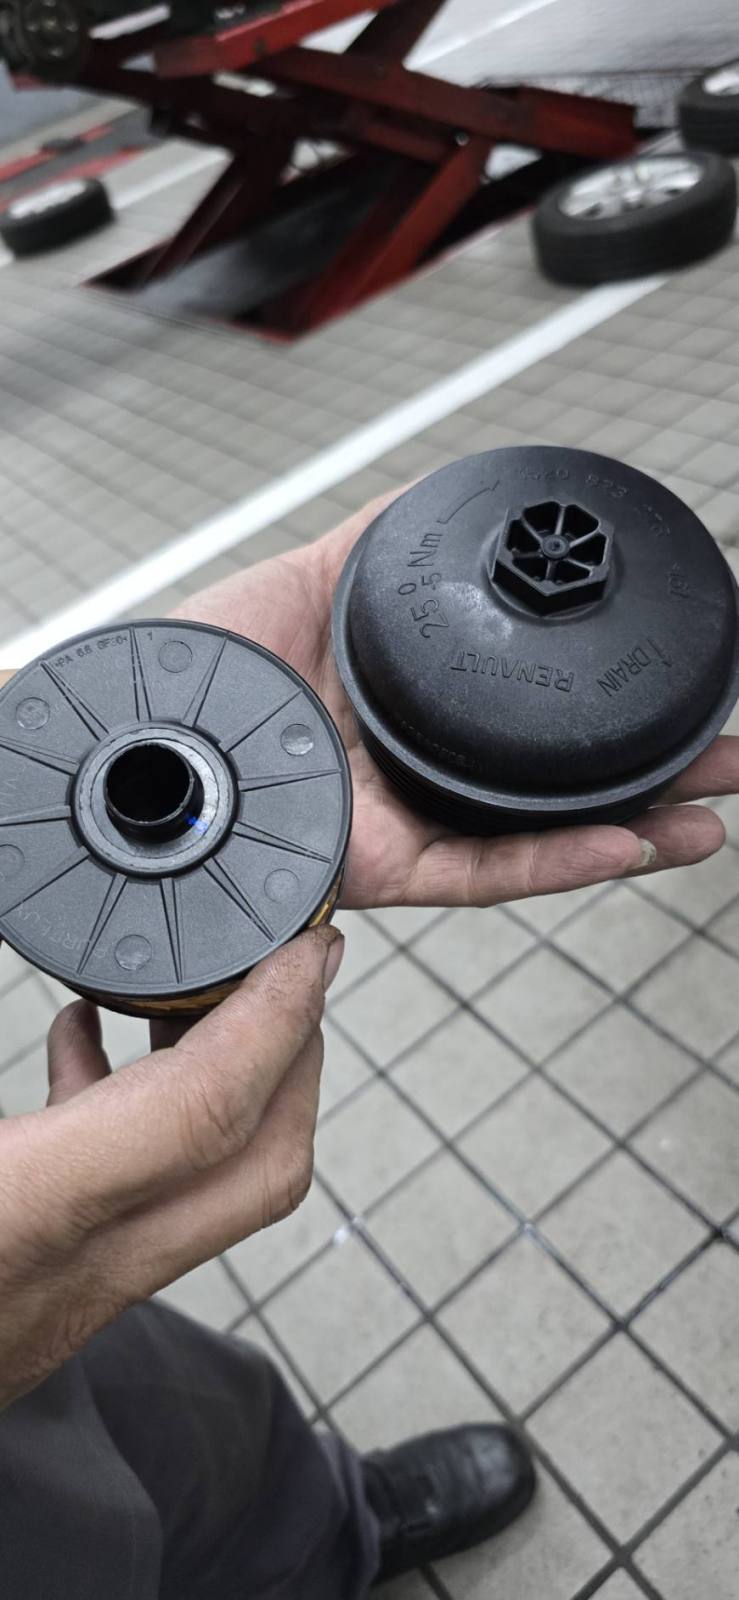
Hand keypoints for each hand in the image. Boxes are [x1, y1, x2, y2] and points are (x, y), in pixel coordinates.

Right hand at [0, 926, 341, 1409]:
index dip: (275, 1013)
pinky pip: (139, 1204)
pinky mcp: (43, 1299)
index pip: (208, 1110)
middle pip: (259, 1168)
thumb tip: (49, 965)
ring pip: (213, 1195)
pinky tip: (80, 1045)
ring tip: (194, 987)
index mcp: (21, 1214)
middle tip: (288, 966)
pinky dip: (142, 1116)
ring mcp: (64, 1298)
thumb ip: (10, 1043)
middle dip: (298, 1056)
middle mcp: (68, 1268)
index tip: (308, 944)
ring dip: (230, 1084)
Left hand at [176, 495, 738, 908]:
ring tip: (709, 816)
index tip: (675, 688)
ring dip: (631, 831)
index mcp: (411, 718)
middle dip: (650, 780)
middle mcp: (417, 777)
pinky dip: (558, 860)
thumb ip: (394, 542)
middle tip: (728, 756)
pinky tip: (629, 842)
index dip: (603, 716)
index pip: (528, 724)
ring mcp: (404, 827)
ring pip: (538, 842)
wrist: (138, 717)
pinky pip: (482, 870)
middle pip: (553, 790)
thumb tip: (470, 491)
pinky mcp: (378, 868)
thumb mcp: (316, 575)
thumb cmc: (209, 660)